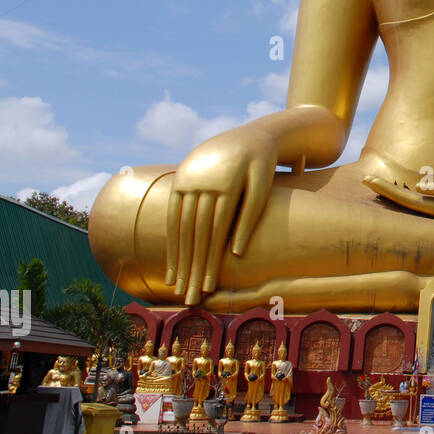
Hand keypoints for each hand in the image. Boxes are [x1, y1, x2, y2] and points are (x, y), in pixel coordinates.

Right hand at [166, 127, 277, 304]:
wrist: (249, 134)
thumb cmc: (263, 165)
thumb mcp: (262, 185)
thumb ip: (250, 217)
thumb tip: (235, 254)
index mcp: (225, 183)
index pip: (215, 231)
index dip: (209, 260)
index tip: (208, 288)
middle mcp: (201, 182)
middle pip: (194, 233)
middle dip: (191, 267)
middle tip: (189, 298)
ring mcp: (186, 180)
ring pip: (180, 226)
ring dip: (178, 259)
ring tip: (177, 287)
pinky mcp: (179, 180)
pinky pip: (172, 215)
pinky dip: (171, 240)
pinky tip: (171, 262)